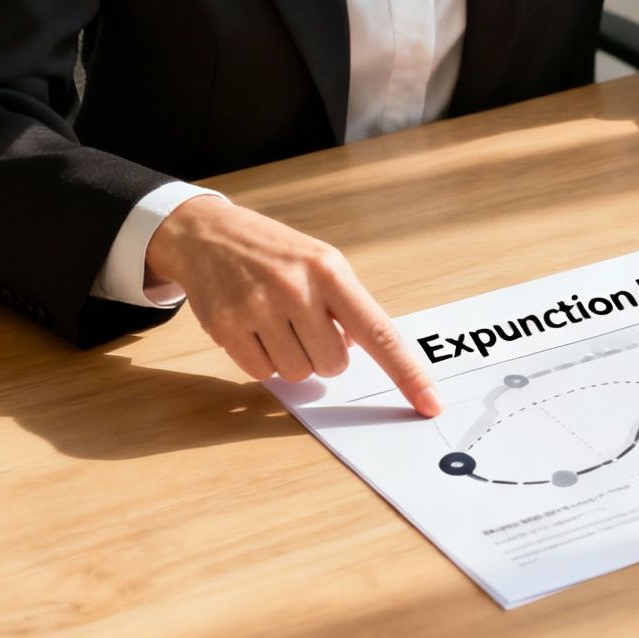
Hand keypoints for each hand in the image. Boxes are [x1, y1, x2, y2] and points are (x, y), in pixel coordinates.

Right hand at [147, 197, 441, 415]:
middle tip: (305, 326)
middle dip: (325, 356)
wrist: (208, 234)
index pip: (379, 332)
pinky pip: (262, 373)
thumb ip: (347, 307)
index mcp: (331, 272)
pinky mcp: (226, 327)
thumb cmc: (276, 254)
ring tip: (277, 323)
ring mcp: (258, 308)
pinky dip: (264, 361)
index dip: (407, 372)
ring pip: (299, 374)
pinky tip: (254, 329)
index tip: (430, 403)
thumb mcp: (322, 263)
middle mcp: (296, 289)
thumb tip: (360, 352)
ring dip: (293, 359)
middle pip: (333, 365)